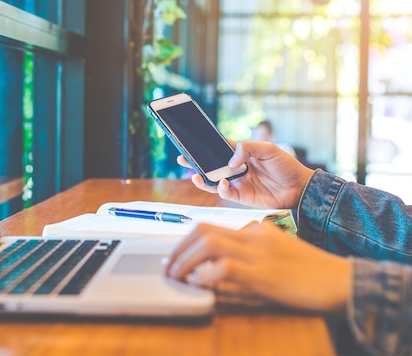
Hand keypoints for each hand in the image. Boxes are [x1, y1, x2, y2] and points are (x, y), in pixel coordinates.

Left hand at [165, 222, 349, 312]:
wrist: (342, 281)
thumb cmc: (309, 272)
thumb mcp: (275, 255)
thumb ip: (249, 254)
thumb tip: (214, 268)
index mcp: (255, 230)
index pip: (211, 226)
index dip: (187, 241)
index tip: (177, 255)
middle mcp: (253, 235)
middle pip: (203, 230)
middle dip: (179, 247)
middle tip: (169, 266)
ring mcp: (258, 253)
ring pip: (209, 244)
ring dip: (185, 260)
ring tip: (175, 275)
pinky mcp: (264, 273)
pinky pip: (225, 267)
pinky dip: (205, 274)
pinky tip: (197, 284)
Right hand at [177, 141, 314, 209]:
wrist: (300, 188)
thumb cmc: (286, 165)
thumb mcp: (268, 149)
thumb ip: (247, 149)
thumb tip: (230, 160)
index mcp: (241, 154)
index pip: (219, 148)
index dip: (205, 146)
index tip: (191, 142)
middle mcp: (236, 168)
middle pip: (211, 165)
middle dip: (196, 162)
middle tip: (182, 158)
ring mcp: (237, 183)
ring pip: (214, 181)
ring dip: (203, 179)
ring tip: (195, 176)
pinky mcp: (241, 197)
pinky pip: (225, 193)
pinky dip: (221, 189)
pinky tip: (223, 184)